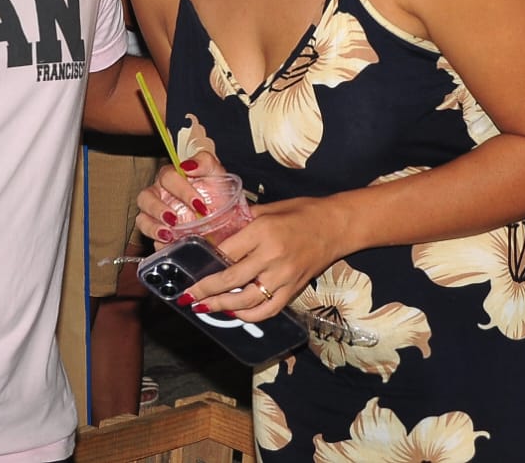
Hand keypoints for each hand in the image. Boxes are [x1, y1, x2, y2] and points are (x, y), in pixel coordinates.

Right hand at [136, 153, 221, 244]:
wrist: (227, 221)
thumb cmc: (218, 194)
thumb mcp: (217, 174)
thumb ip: (204, 162)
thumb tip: (189, 165)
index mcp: (173, 178)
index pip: (167, 177)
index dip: (181, 189)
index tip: (198, 202)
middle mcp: (161, 195)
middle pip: (146, 197)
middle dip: (158, 209)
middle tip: (175, 219)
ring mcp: (157, 217)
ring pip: (142, 218)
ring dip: (152, 226)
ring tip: (169, 234)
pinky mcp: (159, 236)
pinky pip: (150, 239)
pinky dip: (157, 241)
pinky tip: (170, 243)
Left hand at [175, 196, 348, 323]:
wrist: (336, 226)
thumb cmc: (302, 212)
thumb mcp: (269, 209)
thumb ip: (243, 222)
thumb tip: (217, 235)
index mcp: (263, 231)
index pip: (225, 251)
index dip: (206, 260)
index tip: (191, 265)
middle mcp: (271, 256)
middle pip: (231, 278)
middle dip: (205, 289)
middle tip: (188, 295)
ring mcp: (283, 276)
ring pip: (247, 299)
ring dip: (222, 306)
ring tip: (204, 307)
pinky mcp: (293, 289)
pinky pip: (268, 309)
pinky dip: (249, 315)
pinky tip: (235, 312)